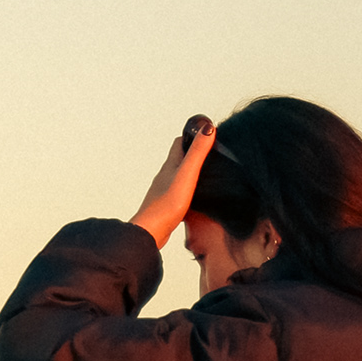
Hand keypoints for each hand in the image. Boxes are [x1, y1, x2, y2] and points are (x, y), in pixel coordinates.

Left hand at [127, 116, 215, 245]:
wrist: (152, 231)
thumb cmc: (166, 205)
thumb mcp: (187, 173)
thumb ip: (197, 152)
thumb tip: (207, 129)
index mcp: (170, 165)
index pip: (179, 143)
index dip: (191, 136)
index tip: (204, 133)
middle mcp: (166, 176)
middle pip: (179, 159)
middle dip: (193, 154)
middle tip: (209, 153)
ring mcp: (166, 191)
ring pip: (179, 177)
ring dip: (191, 173)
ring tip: (207, 175)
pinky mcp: (168, 207)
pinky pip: (179, 194)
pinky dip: (189, 192)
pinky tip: (197, 199)